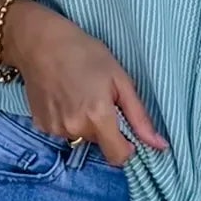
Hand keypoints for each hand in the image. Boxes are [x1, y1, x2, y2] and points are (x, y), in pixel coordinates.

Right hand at [5, 0, 167, 168]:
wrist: (40, 43)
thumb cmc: (84, 53)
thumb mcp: (120, 79)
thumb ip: (139, 116)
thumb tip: (160, 145)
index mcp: (98, 117)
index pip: (118, 157)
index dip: (126, 147)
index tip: (125, 130)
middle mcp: (75, 128)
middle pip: (100, 143)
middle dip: (104, 127)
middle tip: (98, 97)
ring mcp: (55, 128)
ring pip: (80, 137)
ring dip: (84, 123)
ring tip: (78, 94)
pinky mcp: (41, 125)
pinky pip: (63, 131)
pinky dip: (67, 120)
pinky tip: (63, 97)